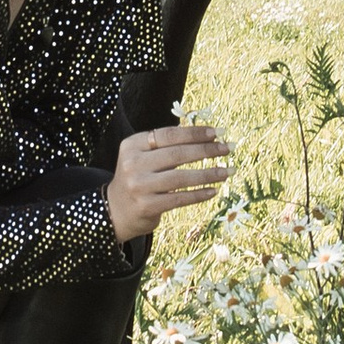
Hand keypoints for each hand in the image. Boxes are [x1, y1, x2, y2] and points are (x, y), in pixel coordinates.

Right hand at [107, 120, 231, 242]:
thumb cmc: (139, 178)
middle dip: (207, 150)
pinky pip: (179, 198)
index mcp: (133, 144)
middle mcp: (133, 163)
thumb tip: (207, 137)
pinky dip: (199, 194)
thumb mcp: (143, 157)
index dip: (195, 133)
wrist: (115, 211)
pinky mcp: (147, 206)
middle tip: (228, 148)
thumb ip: (167, 147)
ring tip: (227, 171)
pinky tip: (213, 190)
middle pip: (177, 154)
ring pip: (181, 177)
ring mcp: (139, 186)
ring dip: (208, 174)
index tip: (217, 132)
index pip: (169, 135)